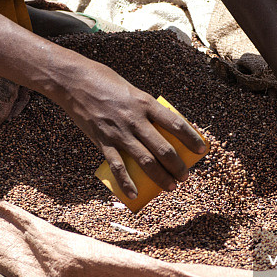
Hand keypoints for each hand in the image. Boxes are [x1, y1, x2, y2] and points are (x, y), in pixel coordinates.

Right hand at [55, 61, 206, 198]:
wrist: (74, 81)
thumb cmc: (105, 82)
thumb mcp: (132, 91)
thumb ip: (144, 109)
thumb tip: (159, 128)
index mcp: (146, 103)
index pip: (176, 124)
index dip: (192, 139)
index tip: (202, 151)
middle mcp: (135, 119)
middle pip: (163, 148)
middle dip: (178, 167)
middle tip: (184, 177)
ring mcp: (118, 132)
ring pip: (145, 161)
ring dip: (161, 177)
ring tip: (170, 187)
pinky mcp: (102, 141)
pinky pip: (117, 166)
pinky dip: (126, 183)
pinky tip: (133, 195)